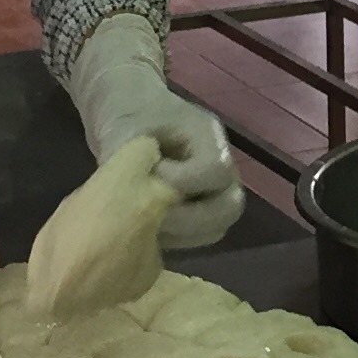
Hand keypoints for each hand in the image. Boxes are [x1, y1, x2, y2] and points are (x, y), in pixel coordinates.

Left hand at [64, 13, 244, 249]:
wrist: (129, 117)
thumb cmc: (129, 118)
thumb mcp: (127, 132)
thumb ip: (135, 162)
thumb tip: (140, 195)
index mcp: (209, 136)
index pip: (218, 170)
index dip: (186, 181)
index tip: (153, 175)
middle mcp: (221, 165)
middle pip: (230, 206)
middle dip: (191, 219)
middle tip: (153, 214)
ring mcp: (216, 190)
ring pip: (218, 226)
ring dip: (184, 233)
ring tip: (149, 224)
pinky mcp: (202, 209)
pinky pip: (201, 235)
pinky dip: (178, 239)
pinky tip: (150, 230)